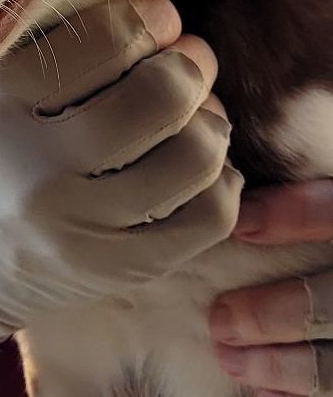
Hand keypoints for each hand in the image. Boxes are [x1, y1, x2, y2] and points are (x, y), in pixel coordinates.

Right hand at [0, 0, 242, 345]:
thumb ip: (48, 39)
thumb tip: (159, 14)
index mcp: (0, 101)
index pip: (109, 40)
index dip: (151, 18)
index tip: (156, 19)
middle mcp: (37, 166)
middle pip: (162, 97)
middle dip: (192, 65)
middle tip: (186, 61)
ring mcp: (77, 226)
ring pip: (195, 157)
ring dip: (210, 120)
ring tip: (194, 114)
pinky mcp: (112, 269)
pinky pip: (208, 219)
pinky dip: (222, 181)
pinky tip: (193, 165)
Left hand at [211, 181, 332, 395]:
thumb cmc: (318, 219)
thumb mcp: (320, 192)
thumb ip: (288, 179)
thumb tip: (218, 164)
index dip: (299, 215)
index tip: (238, 224)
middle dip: (279, 313)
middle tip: (220, 320)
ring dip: (286, 366)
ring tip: (230, 359)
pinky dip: (300, 394)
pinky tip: (263, 394)